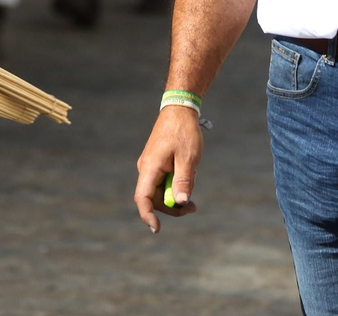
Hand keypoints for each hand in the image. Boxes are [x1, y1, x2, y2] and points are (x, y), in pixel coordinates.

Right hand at [133, 106, 203, 232]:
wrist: (180, 109)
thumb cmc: (184, 132)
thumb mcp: (188, 158)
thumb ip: (183, 181)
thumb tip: (180, 203)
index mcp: (150, 167)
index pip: (142, 198)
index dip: (148, 215)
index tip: (157, 229)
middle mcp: (146, 168)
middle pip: (154, 199)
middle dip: (173, 206)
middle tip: (194, 208)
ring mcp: (151, 166)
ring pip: (161, 191)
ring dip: (177, 193)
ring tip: (194, 176)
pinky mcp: (157, 163)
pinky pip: (165, 181)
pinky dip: (177, 182)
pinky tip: (189, 170)